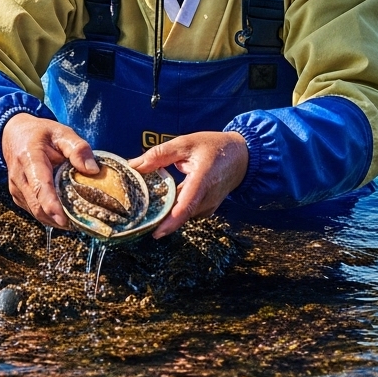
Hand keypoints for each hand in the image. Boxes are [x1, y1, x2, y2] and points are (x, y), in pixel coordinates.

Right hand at [0, 113, 99, 228]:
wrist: (13, 135)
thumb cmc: (41, 134)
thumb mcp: (62, 133)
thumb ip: (78, 149)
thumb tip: (93, 170)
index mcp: (30, 158)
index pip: (39, 186)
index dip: (51, 205)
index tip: (63, 219)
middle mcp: (19, 177)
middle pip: (37, 205)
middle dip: (59, 219)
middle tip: (82, 224)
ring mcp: (16, 189)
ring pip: (36, 212)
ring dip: (55, 220)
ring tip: (78, 221)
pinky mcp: (18, 196)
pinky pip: (35, 211)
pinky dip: (50, 216)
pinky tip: (66, 215)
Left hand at [127, 131, 247, 238]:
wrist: (243, 157)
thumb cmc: (215, 147)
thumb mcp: (186, 143)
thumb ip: (159, 155)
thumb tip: (134, 165)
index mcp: (203, 180)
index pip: (186, 206)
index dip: (170, 222)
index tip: (155, 233)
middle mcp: (208, 197)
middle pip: (180, 214)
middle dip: (159, 217)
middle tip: (138, 218)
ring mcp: (209, 205)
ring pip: (182, 214)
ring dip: (165, 212)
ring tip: (145, 208)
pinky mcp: (208, 207)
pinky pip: (187, 211)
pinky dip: (174, 208)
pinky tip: (162, 202)